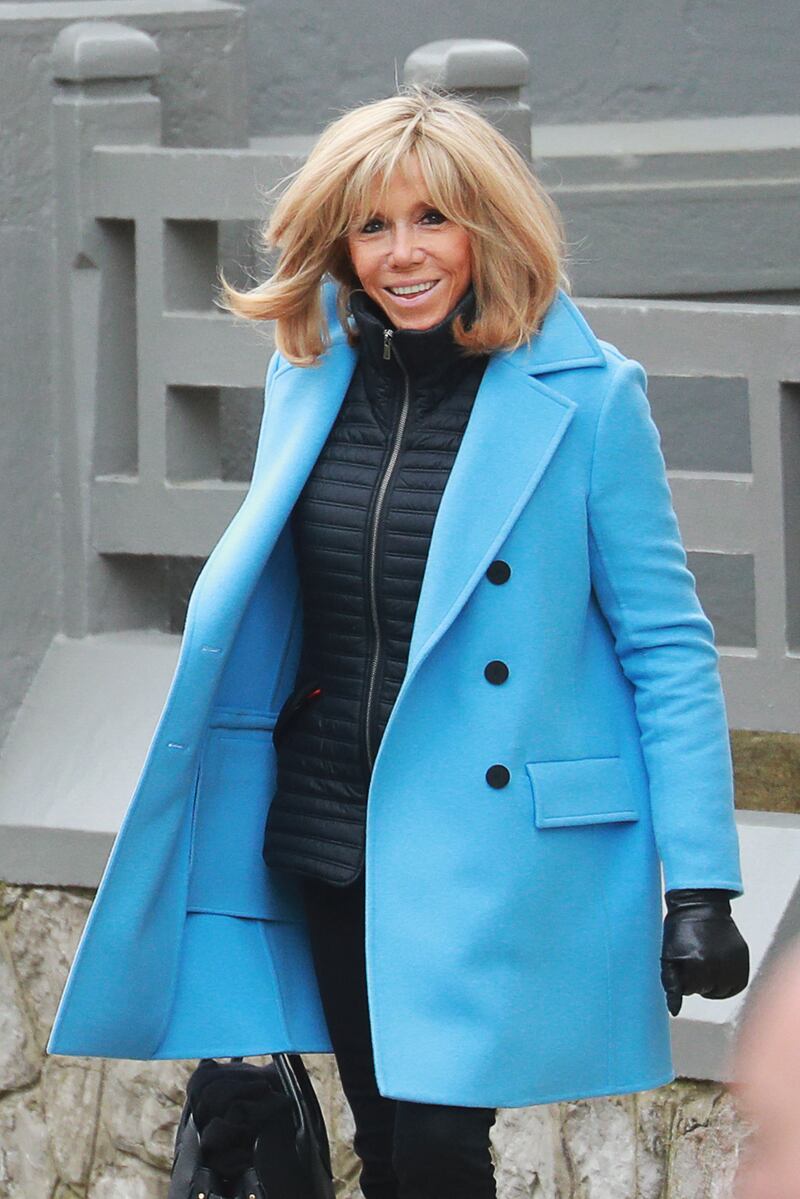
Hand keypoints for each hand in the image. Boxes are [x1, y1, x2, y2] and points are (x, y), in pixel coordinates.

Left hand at [660, 888, 748, 1015]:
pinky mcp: (743, 957)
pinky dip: (729, 979)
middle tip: (694, 959)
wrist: (700, 905)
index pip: (689, 991)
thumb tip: (674, 1011)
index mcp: (696, 963)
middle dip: (699, 981)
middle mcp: (717, 964)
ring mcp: (733, 960)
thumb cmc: (680, 930)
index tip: (682, 962)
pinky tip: (719, 965)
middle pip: (707, 991)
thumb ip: (671, 985)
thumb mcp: (668, 956)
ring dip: (715, 983)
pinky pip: (738, 983)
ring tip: (707, 963)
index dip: (683, 979)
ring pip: (724, 991)